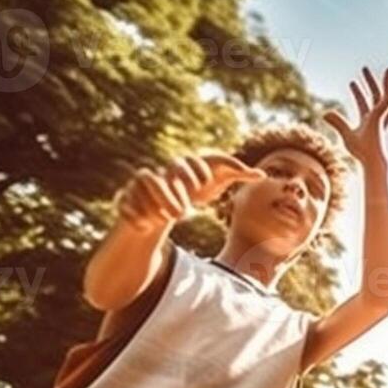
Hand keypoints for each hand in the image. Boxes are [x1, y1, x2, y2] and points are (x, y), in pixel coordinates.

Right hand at [117, 154, 262, 232]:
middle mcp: (164, 172)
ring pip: (146, 181)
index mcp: (185, 167)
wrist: (167, 196)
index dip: (198, 170)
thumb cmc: (196, 186)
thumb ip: (236, 173)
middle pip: (170, 170)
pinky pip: (124, 200)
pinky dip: (133, 212)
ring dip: (159, 198)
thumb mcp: (215, 180)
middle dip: (179, 187)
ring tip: (172, 218)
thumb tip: (262, 174)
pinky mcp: (128, 197)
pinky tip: (146, 227)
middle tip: (190, 210)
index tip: (207, 183)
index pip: (190, 161)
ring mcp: (144, 182)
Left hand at [324, 66, 387, 162]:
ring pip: (387, 95)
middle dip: (370, 82)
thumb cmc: (361, 151)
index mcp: (369, 121)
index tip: (351, 83)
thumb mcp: (346, 133)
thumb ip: (337, 122)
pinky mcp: (383, 113)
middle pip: (375, 96)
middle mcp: (377, 116)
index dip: (357, 93)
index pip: (363, 104)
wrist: (371, 158)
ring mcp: (381, 115)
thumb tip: (325, 113)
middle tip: (364, 69)